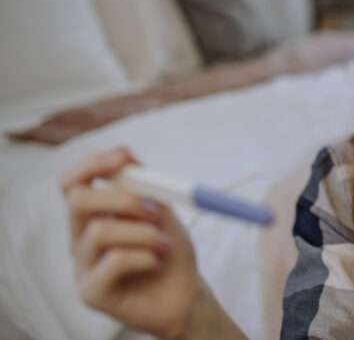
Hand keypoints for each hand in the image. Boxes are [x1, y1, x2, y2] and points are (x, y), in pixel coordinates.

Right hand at [60, 146, 201, 339]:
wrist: (185, 294)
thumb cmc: (169, 250)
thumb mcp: (161, 212)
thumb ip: (143, 187)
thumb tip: (127, 157)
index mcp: (94, 214)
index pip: (72, 182)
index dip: (93, 164)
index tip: (125, 156)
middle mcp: (81, 237)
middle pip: (77, 201)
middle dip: (121, 198)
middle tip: (153, 210)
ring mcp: (83, 265)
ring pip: (100, 231)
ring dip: (143, 233)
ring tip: (164, 243)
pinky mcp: (91, 292)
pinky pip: (114, 261)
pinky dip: (145, 256)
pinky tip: (157, 263)